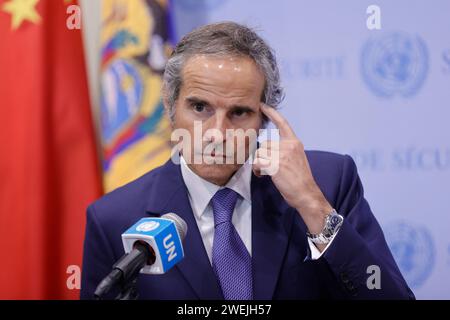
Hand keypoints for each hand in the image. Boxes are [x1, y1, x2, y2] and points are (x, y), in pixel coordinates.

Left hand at [253, 104, 332, 236]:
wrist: (306, 193)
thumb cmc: (300, 179)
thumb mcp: (295, 159)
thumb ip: (284, 151)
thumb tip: (267, 151)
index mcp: (295, 142)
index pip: (282, 123)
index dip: (271, 113)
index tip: (263, 105)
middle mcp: (289, 145)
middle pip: (264, 144)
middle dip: (262, 156)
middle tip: (265, 167)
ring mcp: (282, 154)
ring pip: (260, 153)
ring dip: (258, 164)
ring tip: (264, 172)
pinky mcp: (275, 164)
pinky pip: (257, 162)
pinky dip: (257, 170)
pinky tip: (262, 176)